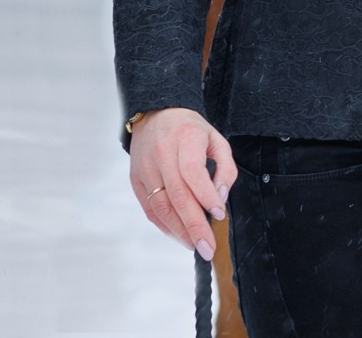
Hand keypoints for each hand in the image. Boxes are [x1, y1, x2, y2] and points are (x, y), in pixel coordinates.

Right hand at [128, 107, 236, 259]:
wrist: (155, 114)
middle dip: (194, 226)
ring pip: (161, 207)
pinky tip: (179, 235)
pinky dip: (165, 226)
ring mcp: (145, 169)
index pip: (192, 172)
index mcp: (184, 138)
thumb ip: (225, 167)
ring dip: (179, 231)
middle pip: (177, 195)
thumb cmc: (189, 129)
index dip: (206, 196)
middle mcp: (161, 154)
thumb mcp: (215, 138)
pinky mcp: (136, 181)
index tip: (219, 214)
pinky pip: (150, 210)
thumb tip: (220, 197)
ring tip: (196, 245)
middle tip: (208, 247)